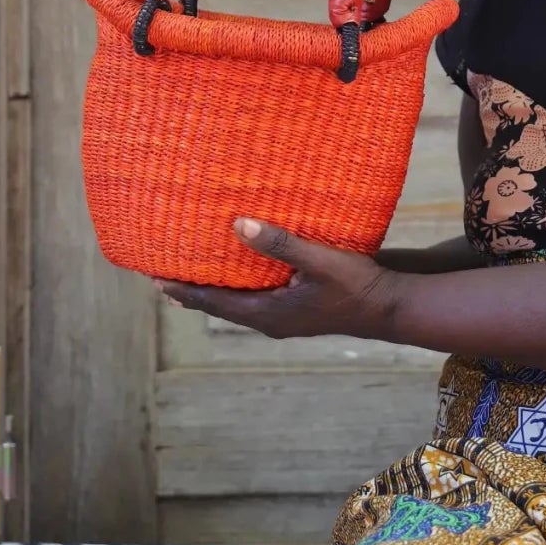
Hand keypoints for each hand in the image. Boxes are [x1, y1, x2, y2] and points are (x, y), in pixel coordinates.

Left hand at [157, 218, 403, 340]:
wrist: (390, 306)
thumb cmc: (357, 284)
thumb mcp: (318, 261)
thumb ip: (279, 244)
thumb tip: (237, 224)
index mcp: (268, 313)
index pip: (214, 303)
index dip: (184, 290)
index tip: (154, 278)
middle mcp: (270, 320)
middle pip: (220, 306)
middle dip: (191, 290)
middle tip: (161, 272)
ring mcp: (284, 317)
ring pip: (236, 304)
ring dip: (213, 289)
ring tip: (190, 272)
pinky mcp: (296, 309)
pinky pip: (254, 299)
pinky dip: (236, 286)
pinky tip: (236, 271)